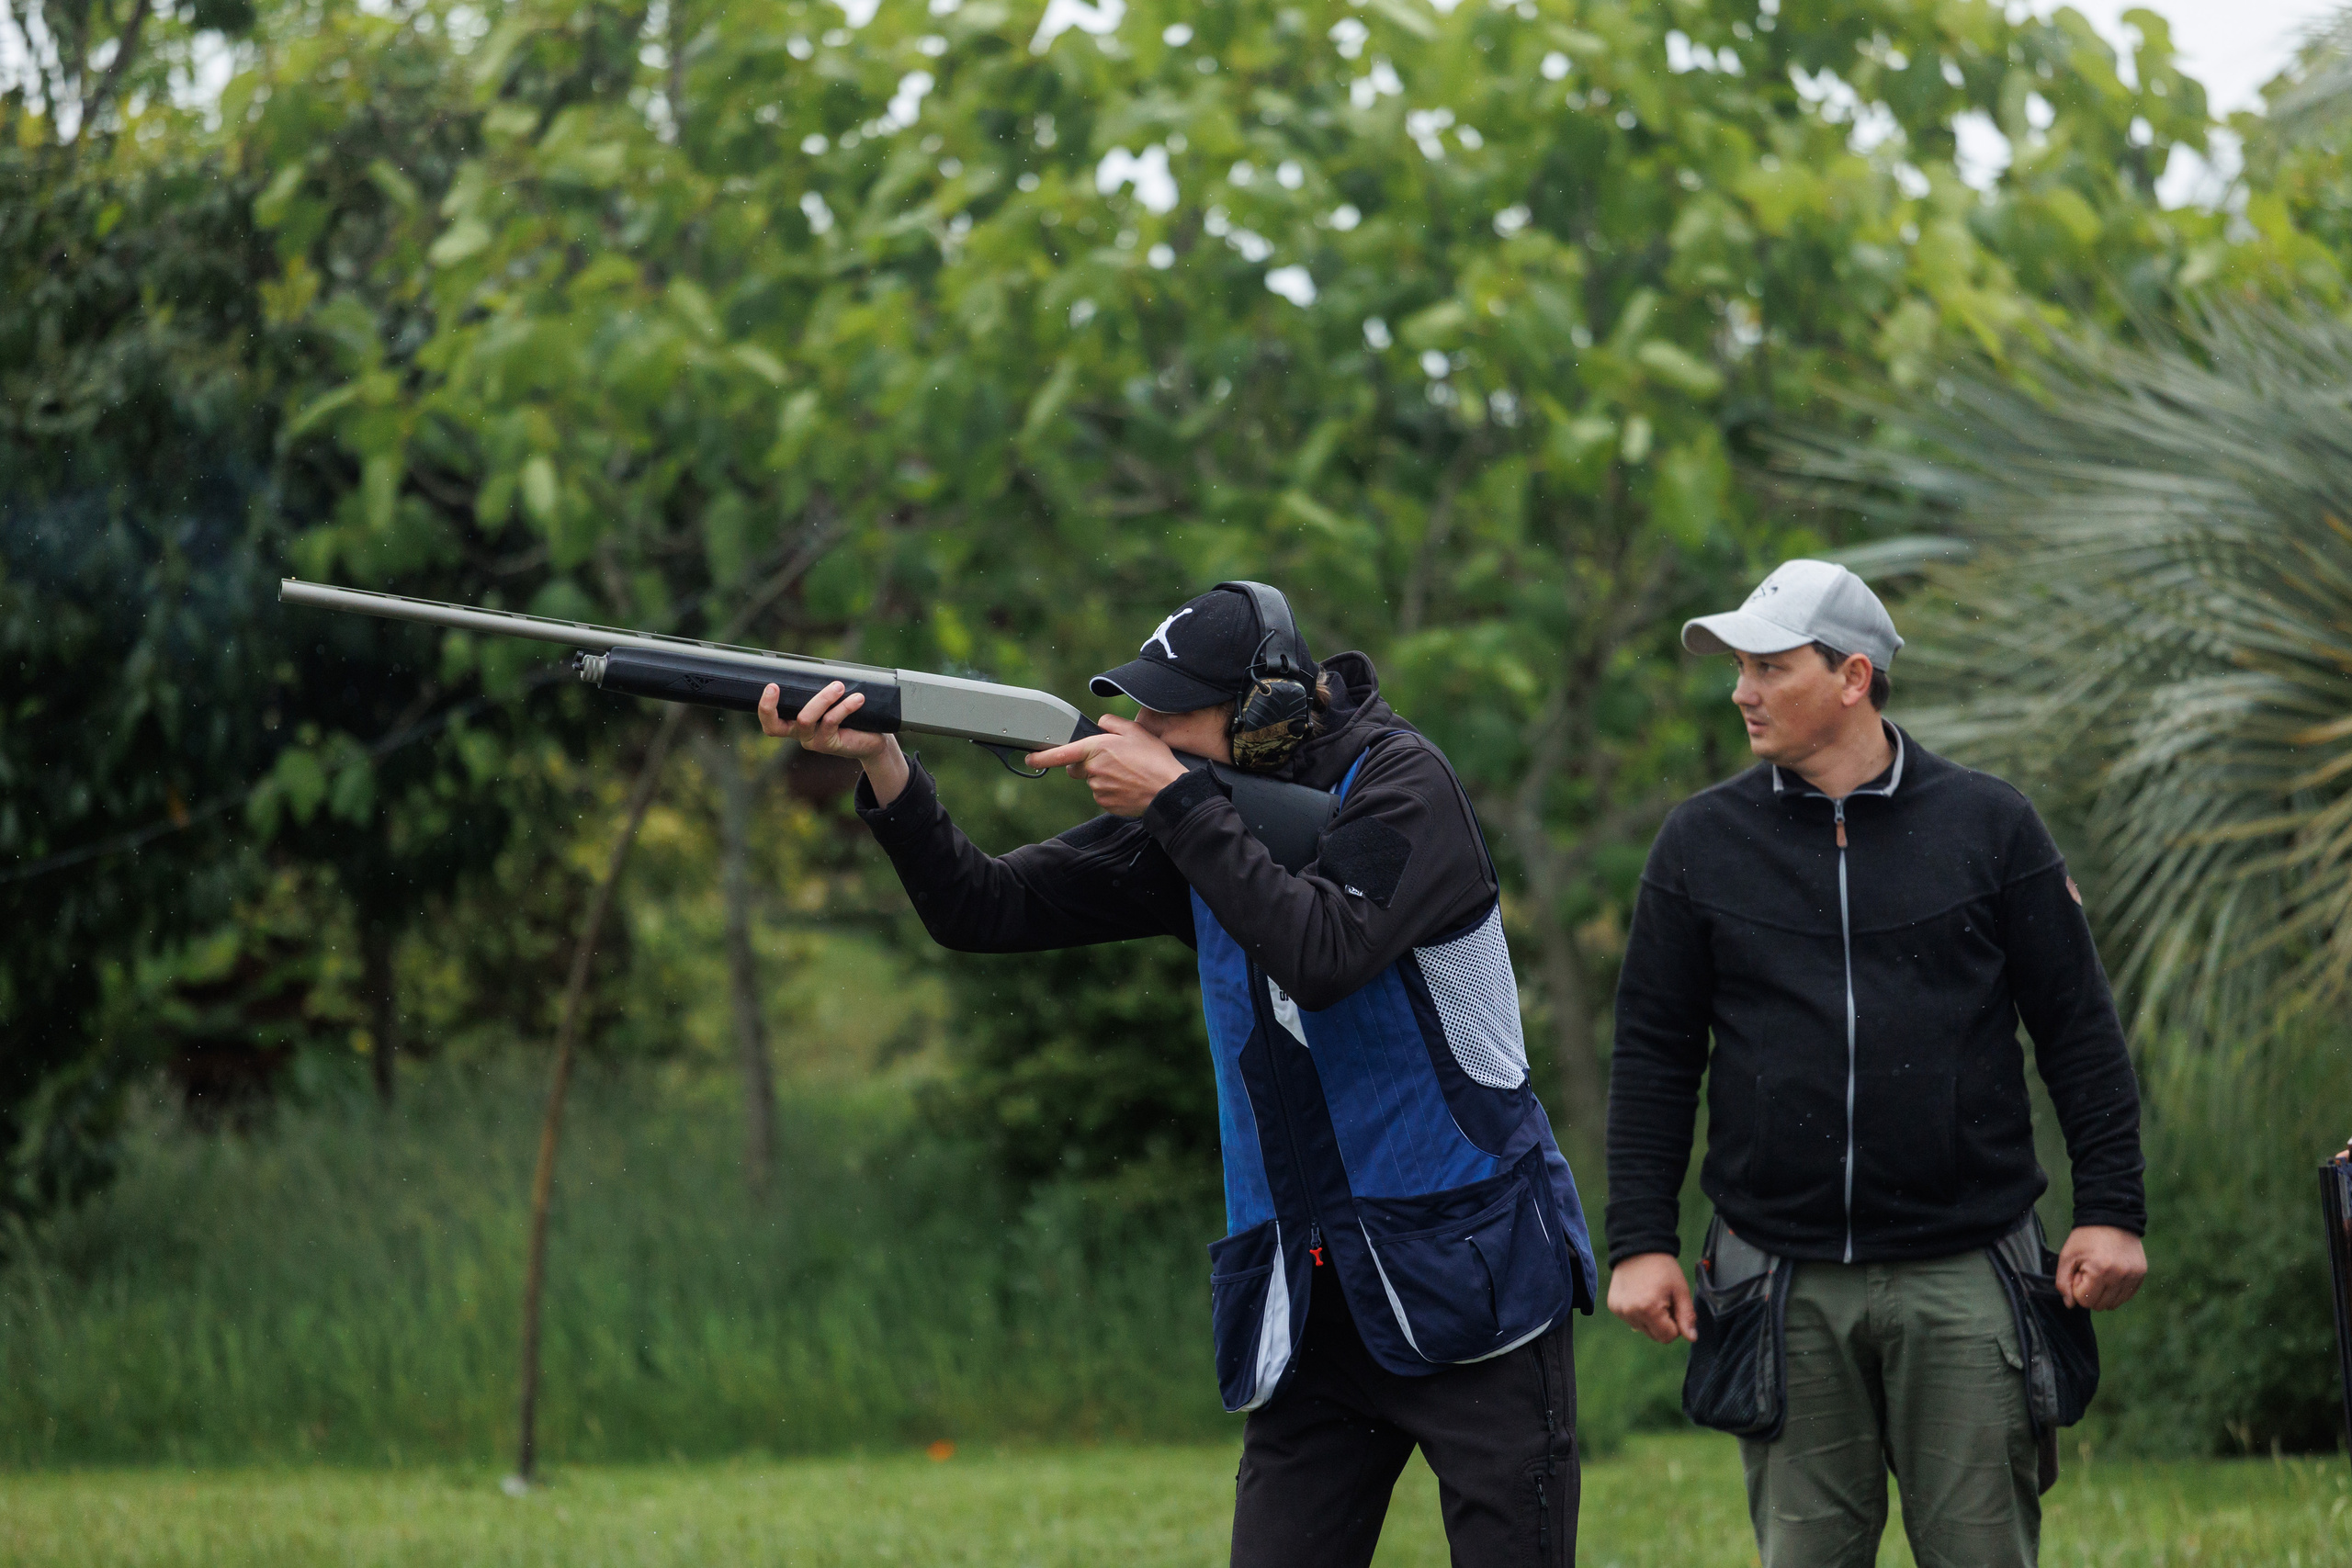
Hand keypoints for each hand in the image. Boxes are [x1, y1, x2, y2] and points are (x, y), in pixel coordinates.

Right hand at [757, 680, 908, 804]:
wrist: (873, 741)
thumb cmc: (850, 717)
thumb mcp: (831, 701)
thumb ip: (820, 689)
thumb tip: (817, 664)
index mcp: (793, 724)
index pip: (769, 722)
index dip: (764, 707)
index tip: (771, 685)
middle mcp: (799, 734)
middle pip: (775, 726)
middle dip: (771, 706)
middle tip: (775, 685)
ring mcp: (813, 741)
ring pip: (805, 719)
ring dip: (822, 698)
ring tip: (839, 686)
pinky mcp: (830, 744)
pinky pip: (831, 722)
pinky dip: (844, 707)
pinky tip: (858, 699)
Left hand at [1023, 714, 1188, 817]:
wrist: (1168, 790)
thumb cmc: (1154, 760)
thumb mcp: (1136, 731)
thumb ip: (1112, 724)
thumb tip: (1100, 725)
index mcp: (1096, 749)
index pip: (1061, 754)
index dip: (1041, 757)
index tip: (1029, 758)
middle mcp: (1093, 770)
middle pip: (1076, 768)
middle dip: (1086, 763)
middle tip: (1111, 760)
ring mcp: (1098, 789)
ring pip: (1091, 781)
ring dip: (1103, 777)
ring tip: (1128, 773)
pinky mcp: (1105, 804)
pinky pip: (1102, 795)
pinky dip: (1111, 790)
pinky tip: (1128, 786)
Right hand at [1608, 1252, 1696, 1343]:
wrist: (1638, 1247)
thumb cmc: (1663, 1268)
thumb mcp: (1680, 1290)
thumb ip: (1687, 1316)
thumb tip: (1692, 1338)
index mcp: (1649, 1309)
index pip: (1667, 1337)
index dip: (1676, 1325)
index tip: (1674, 1307)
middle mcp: (1630, 1312)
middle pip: (1654, 1336)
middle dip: (1663, 1324)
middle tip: (1663, 1301)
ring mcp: (1619, 1310)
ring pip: (1643, 1329)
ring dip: (1650, 1319)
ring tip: (1651, 1296)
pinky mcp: (1613, 1306)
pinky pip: (1631, 1320)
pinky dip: (1638, 1313)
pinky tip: (1640, 1296)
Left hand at [2055, 1224, 2145, 1310]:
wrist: (2112, 1217)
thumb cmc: (2086, 1237)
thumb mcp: (2067, 1256)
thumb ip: (2063, 1282)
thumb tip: (2070, 1304)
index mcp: (2100, 1270)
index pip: (2084, 1301)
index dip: (2077, 1287)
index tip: (2079, 1271)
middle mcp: (2119, 1276)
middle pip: (2099, 1305)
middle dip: (2089, 1292)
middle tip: (2089, 1271)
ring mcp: (2133, 1276)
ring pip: (2113, 1304)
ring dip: (2103, 1293)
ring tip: (2100, 1272)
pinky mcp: (2141, 1275)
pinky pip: (2126, 1296)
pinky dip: (2116, 1291)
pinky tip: (2111, 1274)